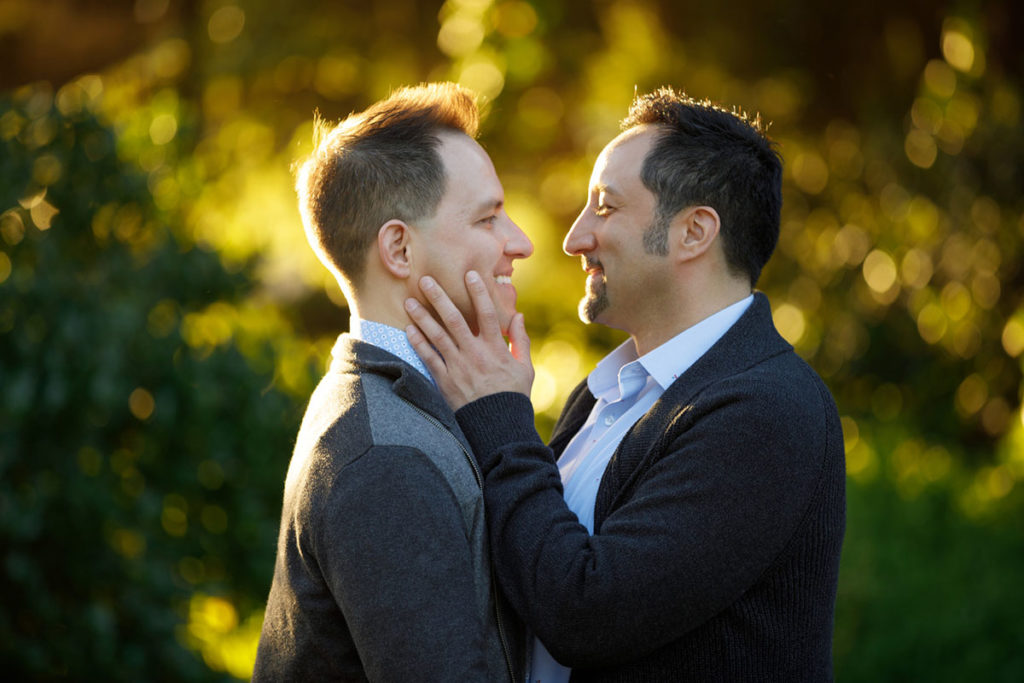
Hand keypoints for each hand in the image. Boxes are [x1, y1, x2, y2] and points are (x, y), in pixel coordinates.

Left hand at [404, 270, 533, 410]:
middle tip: (426, 280)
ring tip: (409, 301)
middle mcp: (475, 354)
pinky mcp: (446, 381)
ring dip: (422, 317)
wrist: (498, 426)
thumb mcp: (524, 367)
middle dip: (439, 298)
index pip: (486, 314)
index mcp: (495, 348)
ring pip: (437, 336)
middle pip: (455, 319)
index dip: (478, 293)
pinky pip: (429, 358)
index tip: (469, 274)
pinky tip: (408, 329)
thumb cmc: (513, 396)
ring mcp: (458, 367)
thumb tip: (518, 315)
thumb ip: (521, 340)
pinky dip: (418, 343)